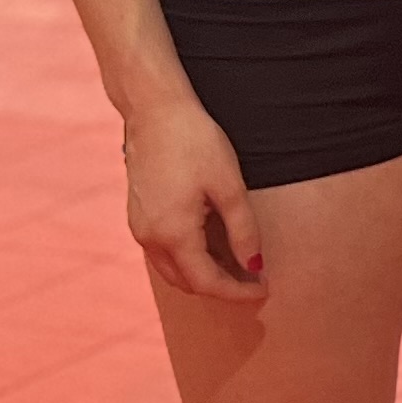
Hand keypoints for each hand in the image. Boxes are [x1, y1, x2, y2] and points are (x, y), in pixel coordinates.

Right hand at [121, 99, 266, 303]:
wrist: (154, 111)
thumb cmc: (194, 142)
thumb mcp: (229, 186)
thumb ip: (243, 230)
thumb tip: (254, 264)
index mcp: (172, 234)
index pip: (207, 282)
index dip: (238, 291)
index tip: (263, 289)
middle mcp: (149, 238)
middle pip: (187, 282)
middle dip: (221, 287)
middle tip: (254, 280)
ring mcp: (139, 227)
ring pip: (172, 270)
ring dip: (203, 274)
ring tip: (238, 264)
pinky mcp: (137, 215)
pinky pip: (163, 251)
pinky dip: (188, 257)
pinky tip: (213, 244)